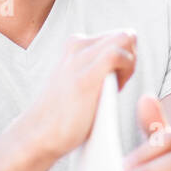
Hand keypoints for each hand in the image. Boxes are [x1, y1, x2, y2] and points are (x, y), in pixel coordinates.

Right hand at [25, 30, 137, 159]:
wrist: (39, 134)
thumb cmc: (65, 114)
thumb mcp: (81, 79)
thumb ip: (99, 65)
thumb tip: (131, 58)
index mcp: (77, 45)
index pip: (120, 37)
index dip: (127, 56)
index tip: (116, 78)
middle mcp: (78, 45)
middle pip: (126, 36)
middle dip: (131, 57)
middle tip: (117, 84)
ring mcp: (80, 58)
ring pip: (125, 39)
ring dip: (130, 64)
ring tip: (114, 88)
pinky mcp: (85, 77)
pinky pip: (118, 54)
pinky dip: (126, 69)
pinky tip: (116, 88)